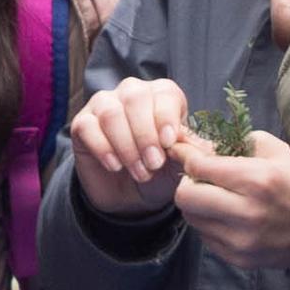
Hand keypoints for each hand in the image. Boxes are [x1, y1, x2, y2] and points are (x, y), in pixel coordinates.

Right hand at [67, 78, 190, 217]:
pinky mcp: (82, 123)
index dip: (166, 116)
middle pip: (135, 97)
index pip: (164, 93)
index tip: (169, 142)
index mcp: (161, 96)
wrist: (129, 196)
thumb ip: (191, 151)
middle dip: (145, 134)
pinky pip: (88, 127)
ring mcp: (103, 106)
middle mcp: (131, 94)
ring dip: (127, 146)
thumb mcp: (179, 164)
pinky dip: (103, 149)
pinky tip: (115, 166)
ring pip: (111, 112)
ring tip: (139, 172)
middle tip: (153, 164)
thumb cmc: (159, 173)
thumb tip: (207, 149)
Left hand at [174, 134, 289, 265]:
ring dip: (198, 206)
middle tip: (200, 179)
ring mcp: (243, 240)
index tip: (184, 153)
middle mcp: (247, 213)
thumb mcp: (273, 149)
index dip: (186, 156)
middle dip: (188, 184)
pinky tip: (228, 217)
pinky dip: (210, 225)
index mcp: (257, 180)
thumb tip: (194, 144)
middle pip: (185, 197)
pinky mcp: (241, 259)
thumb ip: (233, 142)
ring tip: (217, 198)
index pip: (198, 167)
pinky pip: (206, 238)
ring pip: (192, 219)